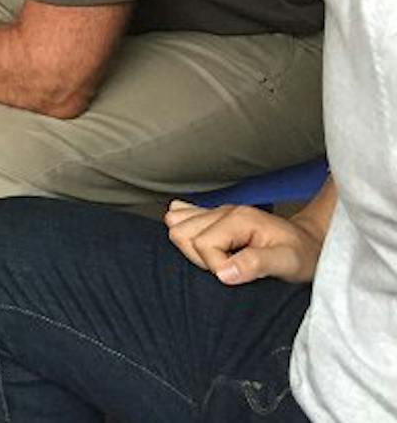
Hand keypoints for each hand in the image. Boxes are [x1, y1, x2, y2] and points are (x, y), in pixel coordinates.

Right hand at [164, 199, 324, 284]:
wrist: (312, 242)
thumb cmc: (303, 254)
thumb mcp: (289, 262)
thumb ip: (256, 264)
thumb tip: (222, 273)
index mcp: (237, 218)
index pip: (200, 244)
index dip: (215, 266)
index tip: (238, 276)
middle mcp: (223, 211)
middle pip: (181, 233)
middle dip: (199, 258)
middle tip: (229, 268)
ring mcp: (216, 212)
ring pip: (176, 227)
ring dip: (192, 250)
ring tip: (221, 260)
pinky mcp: (213, 217)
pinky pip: (180, 218)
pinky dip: (185, 234)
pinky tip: (205, 246)